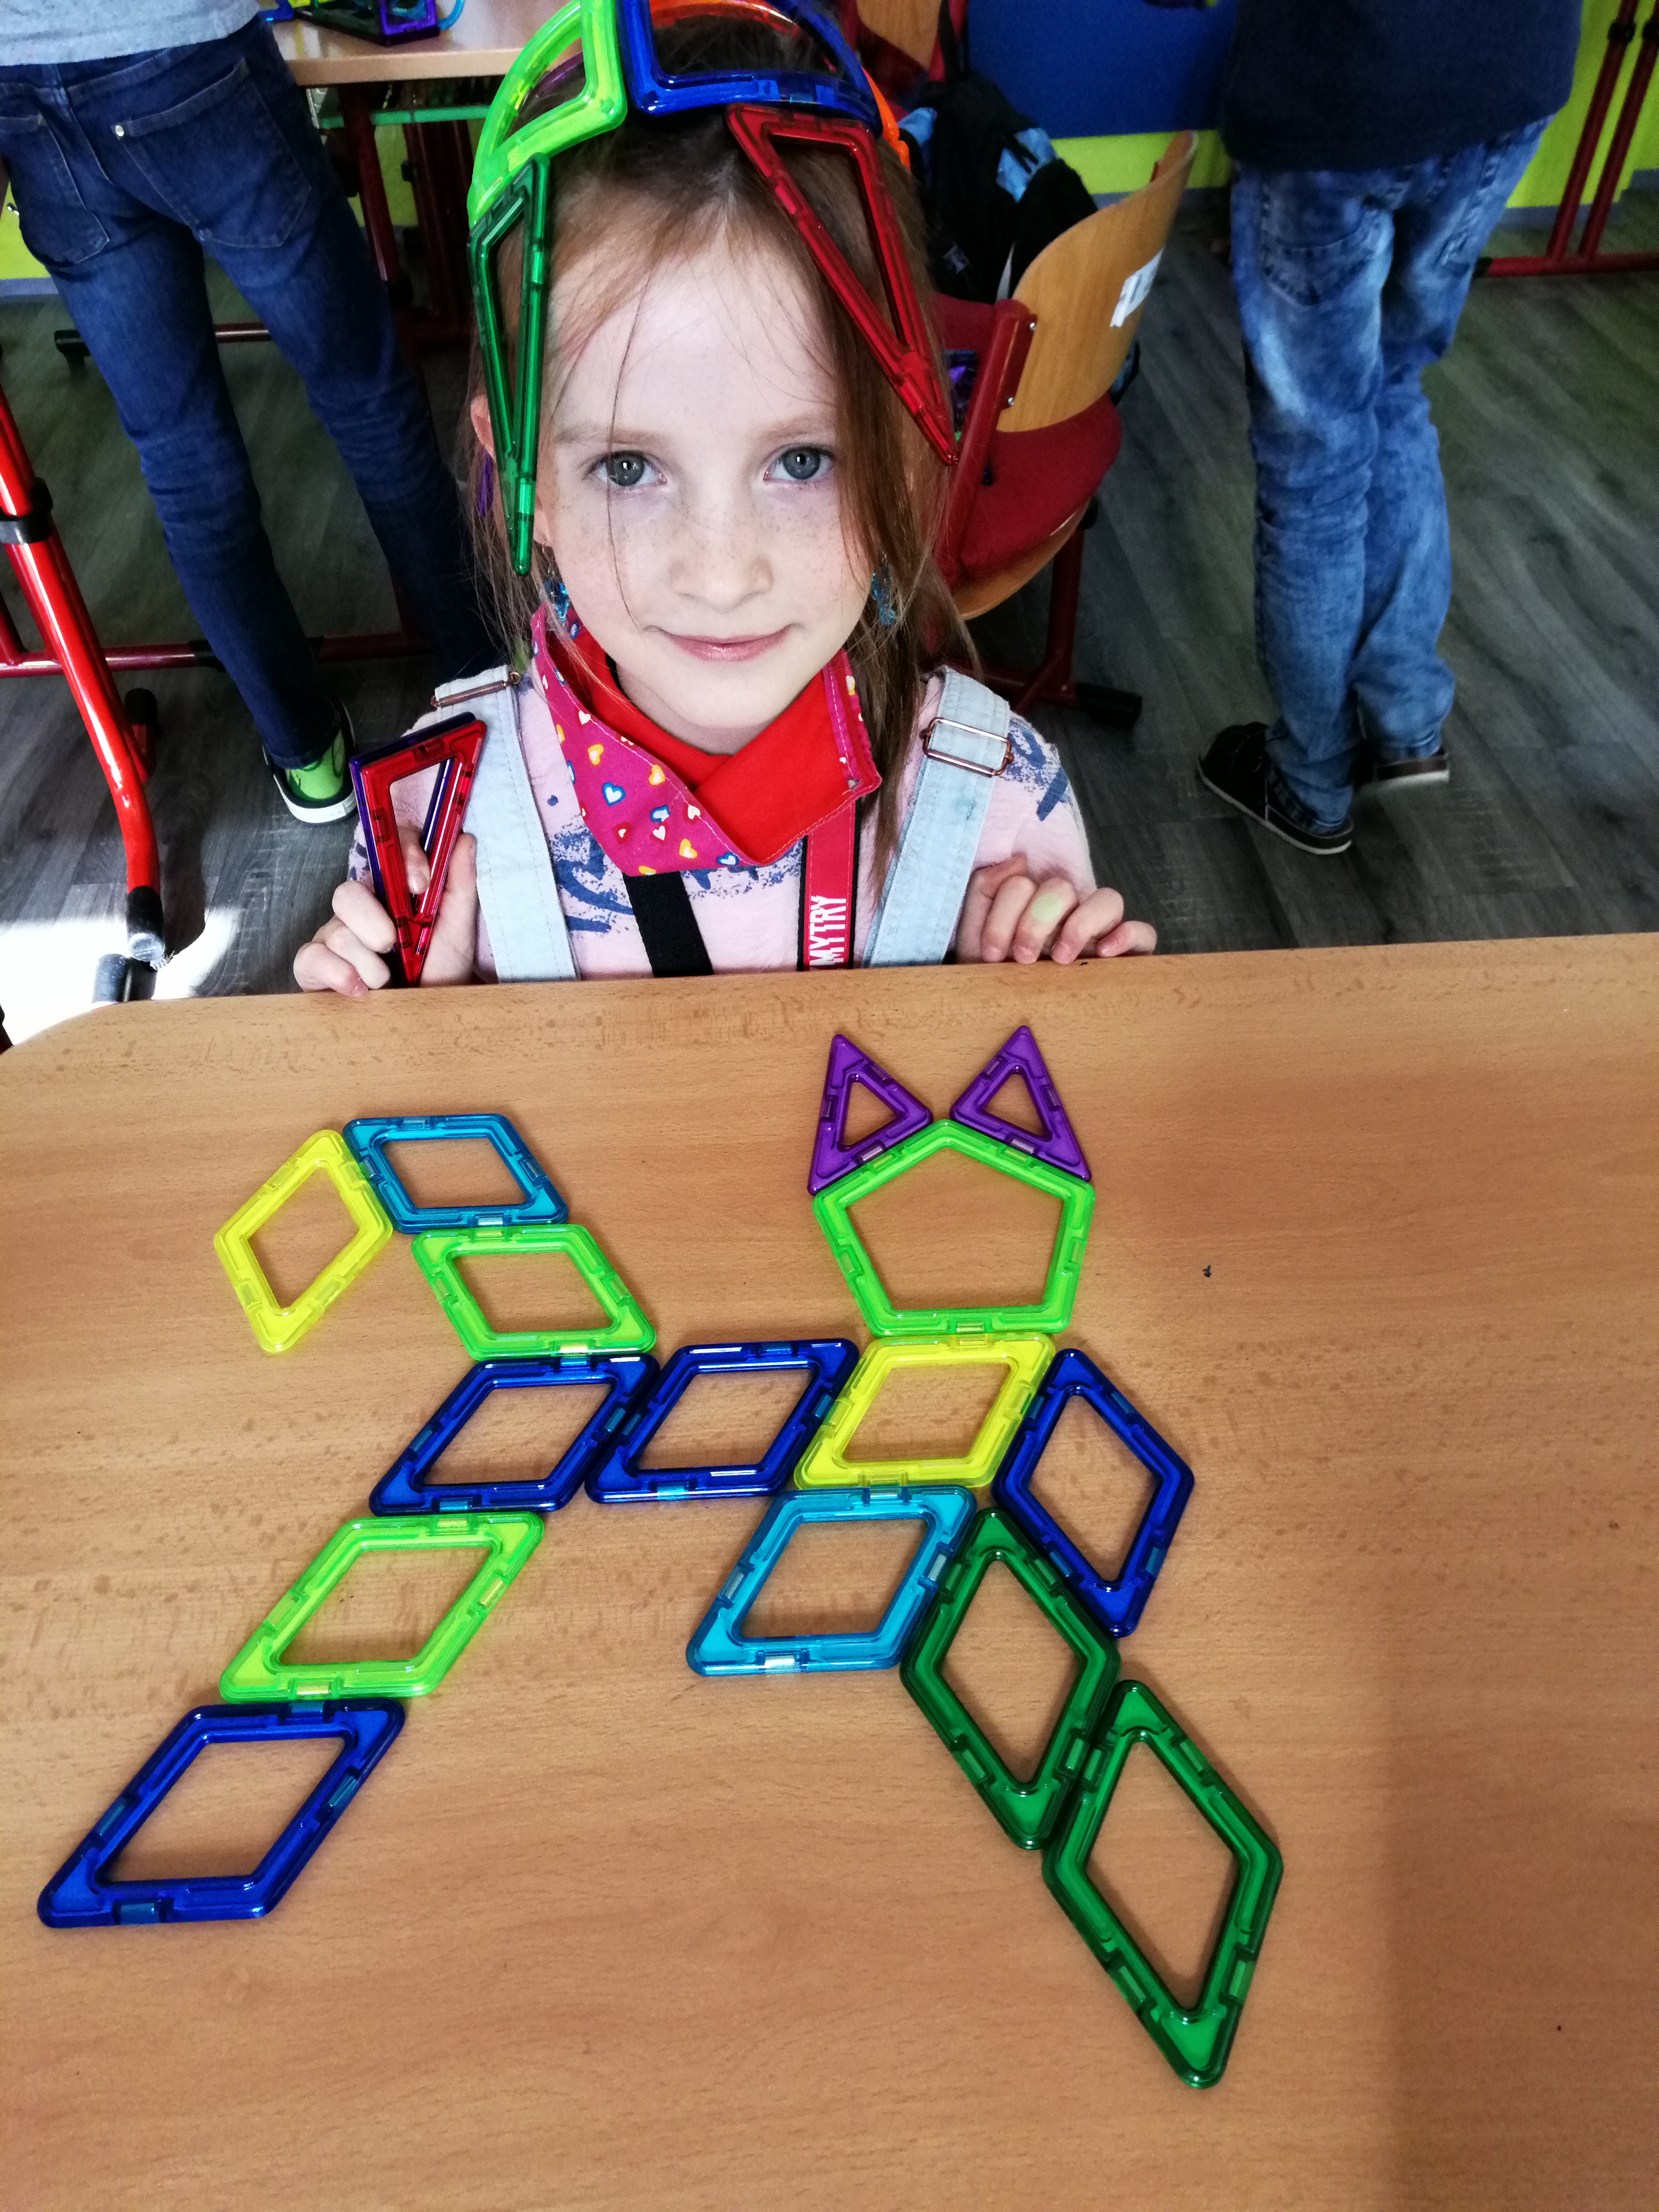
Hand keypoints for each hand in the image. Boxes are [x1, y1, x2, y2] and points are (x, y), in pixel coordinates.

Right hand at [293, 825, 478, 994]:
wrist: (428, 1021)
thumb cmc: (441, 971)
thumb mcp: (457, 929)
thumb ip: (459, 884)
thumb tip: (463, 838)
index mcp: (392, 892)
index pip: (385, 851)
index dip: (400, 856)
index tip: (421, 883)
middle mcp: (359, 910)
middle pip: (347, 891)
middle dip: (375, 923)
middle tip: (395, 946)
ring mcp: (334, 937)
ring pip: (337, 931)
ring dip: (370, 964)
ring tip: (388, 981)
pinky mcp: (315, 966)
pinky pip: (311, 957)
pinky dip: (339, 974)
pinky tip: (360, 990)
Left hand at [957, 855, 1155, 963]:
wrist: (1008, 1023)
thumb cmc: (996, 981)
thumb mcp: (976, 940)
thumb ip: (984, 892)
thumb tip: (1019, 860)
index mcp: (1031, 905)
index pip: (1022, 884)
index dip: (1004, 914)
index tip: (991, 954)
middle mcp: (1068, 913)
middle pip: (1062, 888)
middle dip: (1036, 921)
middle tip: (1022, 957)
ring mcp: (1099, 932)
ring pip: (1108, 899)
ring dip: (1080, 924)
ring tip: (1061, 958)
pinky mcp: (1127, 956)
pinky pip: (1143, 932)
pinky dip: (1127, 935)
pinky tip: (1105, 953)